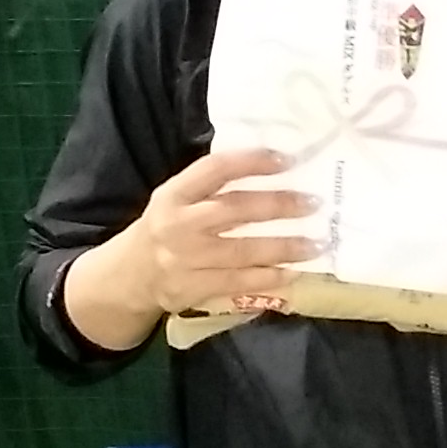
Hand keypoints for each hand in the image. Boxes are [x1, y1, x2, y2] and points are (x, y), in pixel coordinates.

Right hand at [62, 147, 322, 349]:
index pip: (215, 170)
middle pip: (234, 210)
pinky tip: (293, 272)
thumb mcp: (176, 200)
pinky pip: (238, 282)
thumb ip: (211, 186)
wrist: (130, 276)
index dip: (251, 162)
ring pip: (242, 250)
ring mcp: (185, 259)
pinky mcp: (193, 288)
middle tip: (313, 203)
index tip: (287, 159)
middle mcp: (178, 224)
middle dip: (278, 205)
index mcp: (173, 194)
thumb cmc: (165, 229)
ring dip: (284, 247)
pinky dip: (268, 277)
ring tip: (317, 243)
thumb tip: (270, 166)